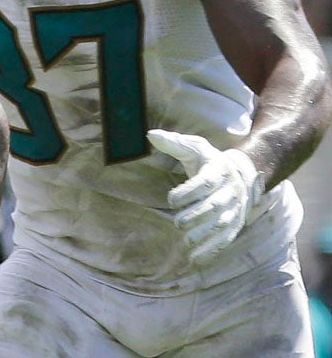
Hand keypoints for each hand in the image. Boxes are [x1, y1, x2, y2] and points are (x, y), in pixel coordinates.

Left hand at [147, 129, 264, 264]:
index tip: (171, 199)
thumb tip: (149, 134)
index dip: (189, 191)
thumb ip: (173, 142)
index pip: (206, 182)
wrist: (244, 174)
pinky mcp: (235, 225)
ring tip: (187, 241)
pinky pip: (225, 239)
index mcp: (218, 171)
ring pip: (221, 224)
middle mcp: (229, 191)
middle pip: (214, 206)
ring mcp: (234, 210)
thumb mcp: (194, 148)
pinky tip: (196, 259)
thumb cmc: (209, 161)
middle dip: (196, 215)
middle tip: (178, 222)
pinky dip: (212, 250)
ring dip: (205, 234)